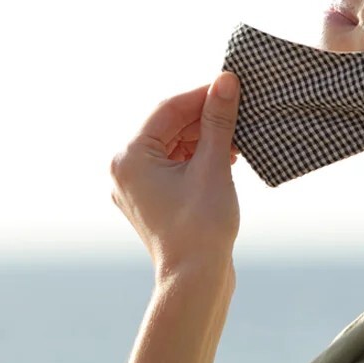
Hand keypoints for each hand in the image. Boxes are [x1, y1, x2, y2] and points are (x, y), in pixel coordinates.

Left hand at [109, 71, 241, 276]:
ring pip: (172, 146)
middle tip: (238, 108)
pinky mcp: (152, 200)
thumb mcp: (213, 166)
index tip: (231, 84)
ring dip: (203, 137)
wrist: (195, 281)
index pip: (168, 109)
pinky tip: (227, 154)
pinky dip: (197, 157)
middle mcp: (125, 169)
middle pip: (167, 126)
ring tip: (237, 134)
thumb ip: (218, 121)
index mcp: (130, 157)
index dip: (201, 94)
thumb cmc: (202, 227)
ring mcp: (136, 187)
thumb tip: (225, 81)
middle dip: (204, 117)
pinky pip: (173, 166)